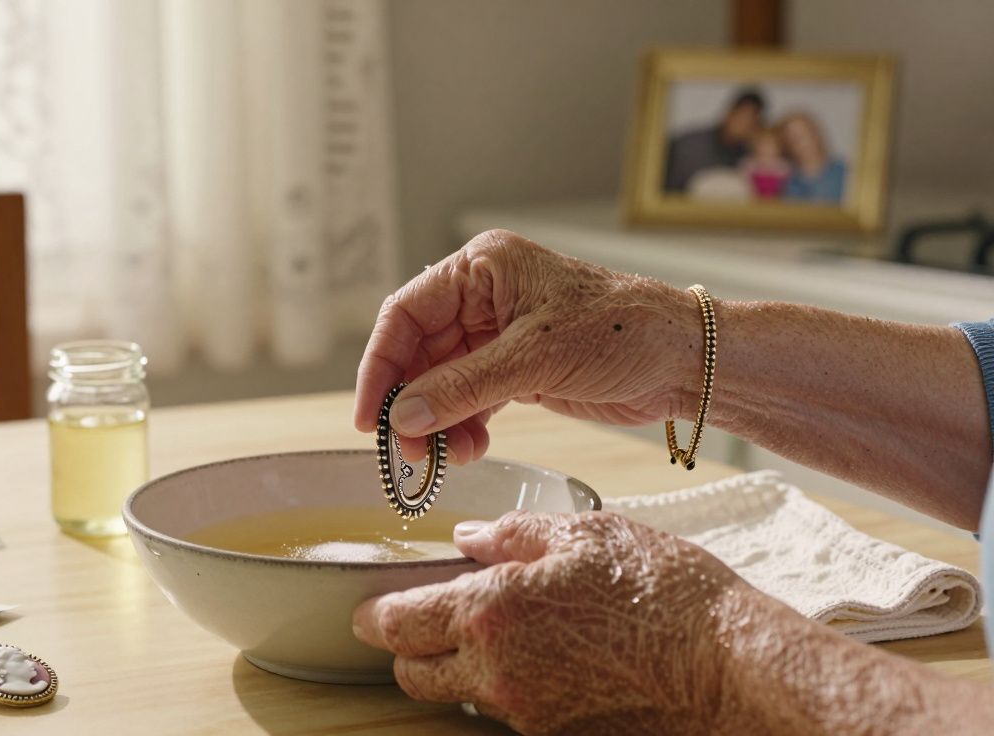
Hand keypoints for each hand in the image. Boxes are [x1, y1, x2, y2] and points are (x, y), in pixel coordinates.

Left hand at [351, 511, 762, 734]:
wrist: (734, 667)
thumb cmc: (666, 591)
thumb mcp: (587, 534)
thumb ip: (512, 534)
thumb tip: (467, 539)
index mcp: (491, 611)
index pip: (397, 625)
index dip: (374, 618)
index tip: (367, 613)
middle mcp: (497, 673)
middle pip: (415, 674)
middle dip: (410, 650)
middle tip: (428, 623)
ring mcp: (528, 716)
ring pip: (462, 698)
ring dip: (461, 672)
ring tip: (505, 636)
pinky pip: (510, 717)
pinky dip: (510, 692)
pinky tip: (551, 663)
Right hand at [354, 229, 697, 462]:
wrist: (685, 362)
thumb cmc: (624, 331)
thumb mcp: (535, 358)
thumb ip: (463, 387)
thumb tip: (404, 416)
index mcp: (483, 268)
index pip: (405, 313)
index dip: (381, 365)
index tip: (372, 415)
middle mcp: (483, 297)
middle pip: (417, 352)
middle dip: (411, 404)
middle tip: (409, 450)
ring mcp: (498, 335)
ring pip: (440, 382)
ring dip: (436, 422)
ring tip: (444, 458)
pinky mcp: (515, 370)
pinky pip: (468, 400)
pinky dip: (462, 428)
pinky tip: (469, 450)